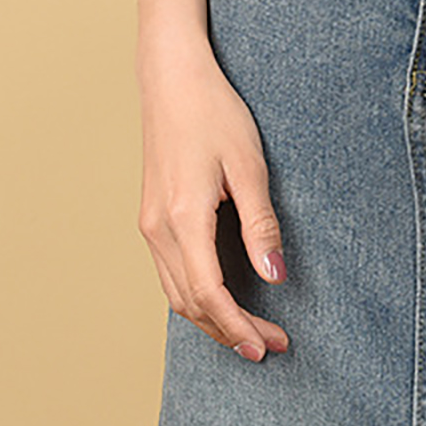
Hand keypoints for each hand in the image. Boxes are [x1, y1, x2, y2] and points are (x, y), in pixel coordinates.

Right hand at [137, 42, 289, 363]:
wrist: (172, 79)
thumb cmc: (215, 113)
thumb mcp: (249, 165)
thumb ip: (261, 224)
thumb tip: (275, 277)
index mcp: (183, 218)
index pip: (210, 294)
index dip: (239, 326)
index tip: (269, 346)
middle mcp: (158, 229)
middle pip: (190, 303)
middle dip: (230, 332)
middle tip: (271, 346)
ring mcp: (150, 225)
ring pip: (176, 293)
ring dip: (212, 319)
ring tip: (251, 332)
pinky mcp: (151, 217)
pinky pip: (171, 273)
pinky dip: (196, 296)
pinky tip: (222, 299)